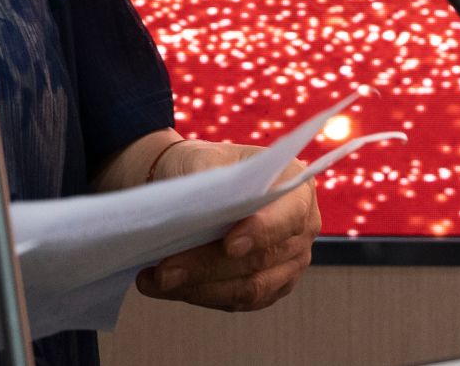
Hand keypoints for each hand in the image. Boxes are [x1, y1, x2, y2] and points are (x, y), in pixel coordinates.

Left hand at [134, 140, 320, 312]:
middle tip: (166, 271)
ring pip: (249, 288)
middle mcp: (302, 227)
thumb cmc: (200, 164)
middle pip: (262, 259)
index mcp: (295, 185)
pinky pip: (238, 301)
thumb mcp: (202, 157)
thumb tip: (205, 208)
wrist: (193, 182)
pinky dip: (201, 296)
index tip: (229, 245)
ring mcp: (290, 262)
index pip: (289, 216)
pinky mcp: (270, 286)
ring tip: (157, 280)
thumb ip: (210, 179)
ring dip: (200, 288)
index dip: (262, 232)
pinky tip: (167, 288)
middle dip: (210, 266)